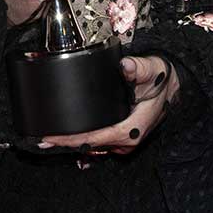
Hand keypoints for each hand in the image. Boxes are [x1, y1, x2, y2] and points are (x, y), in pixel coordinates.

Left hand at [38, 54, 180, 154]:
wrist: (171, 86)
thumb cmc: (159, 79)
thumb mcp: (150, 70)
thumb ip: (137, 68)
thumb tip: (126, 66)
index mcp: (130, 129)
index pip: (93, 138)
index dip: (70, 139)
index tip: (50, 138)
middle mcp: (126, 140)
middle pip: (89, 146)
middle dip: (65, 143)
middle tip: (41, 140)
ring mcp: (124, 141)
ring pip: (93, 147)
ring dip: (73, 143)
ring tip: (49, 140)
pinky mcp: (121, 137)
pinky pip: (99, 144)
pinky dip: (83, 142)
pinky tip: (68, 140)